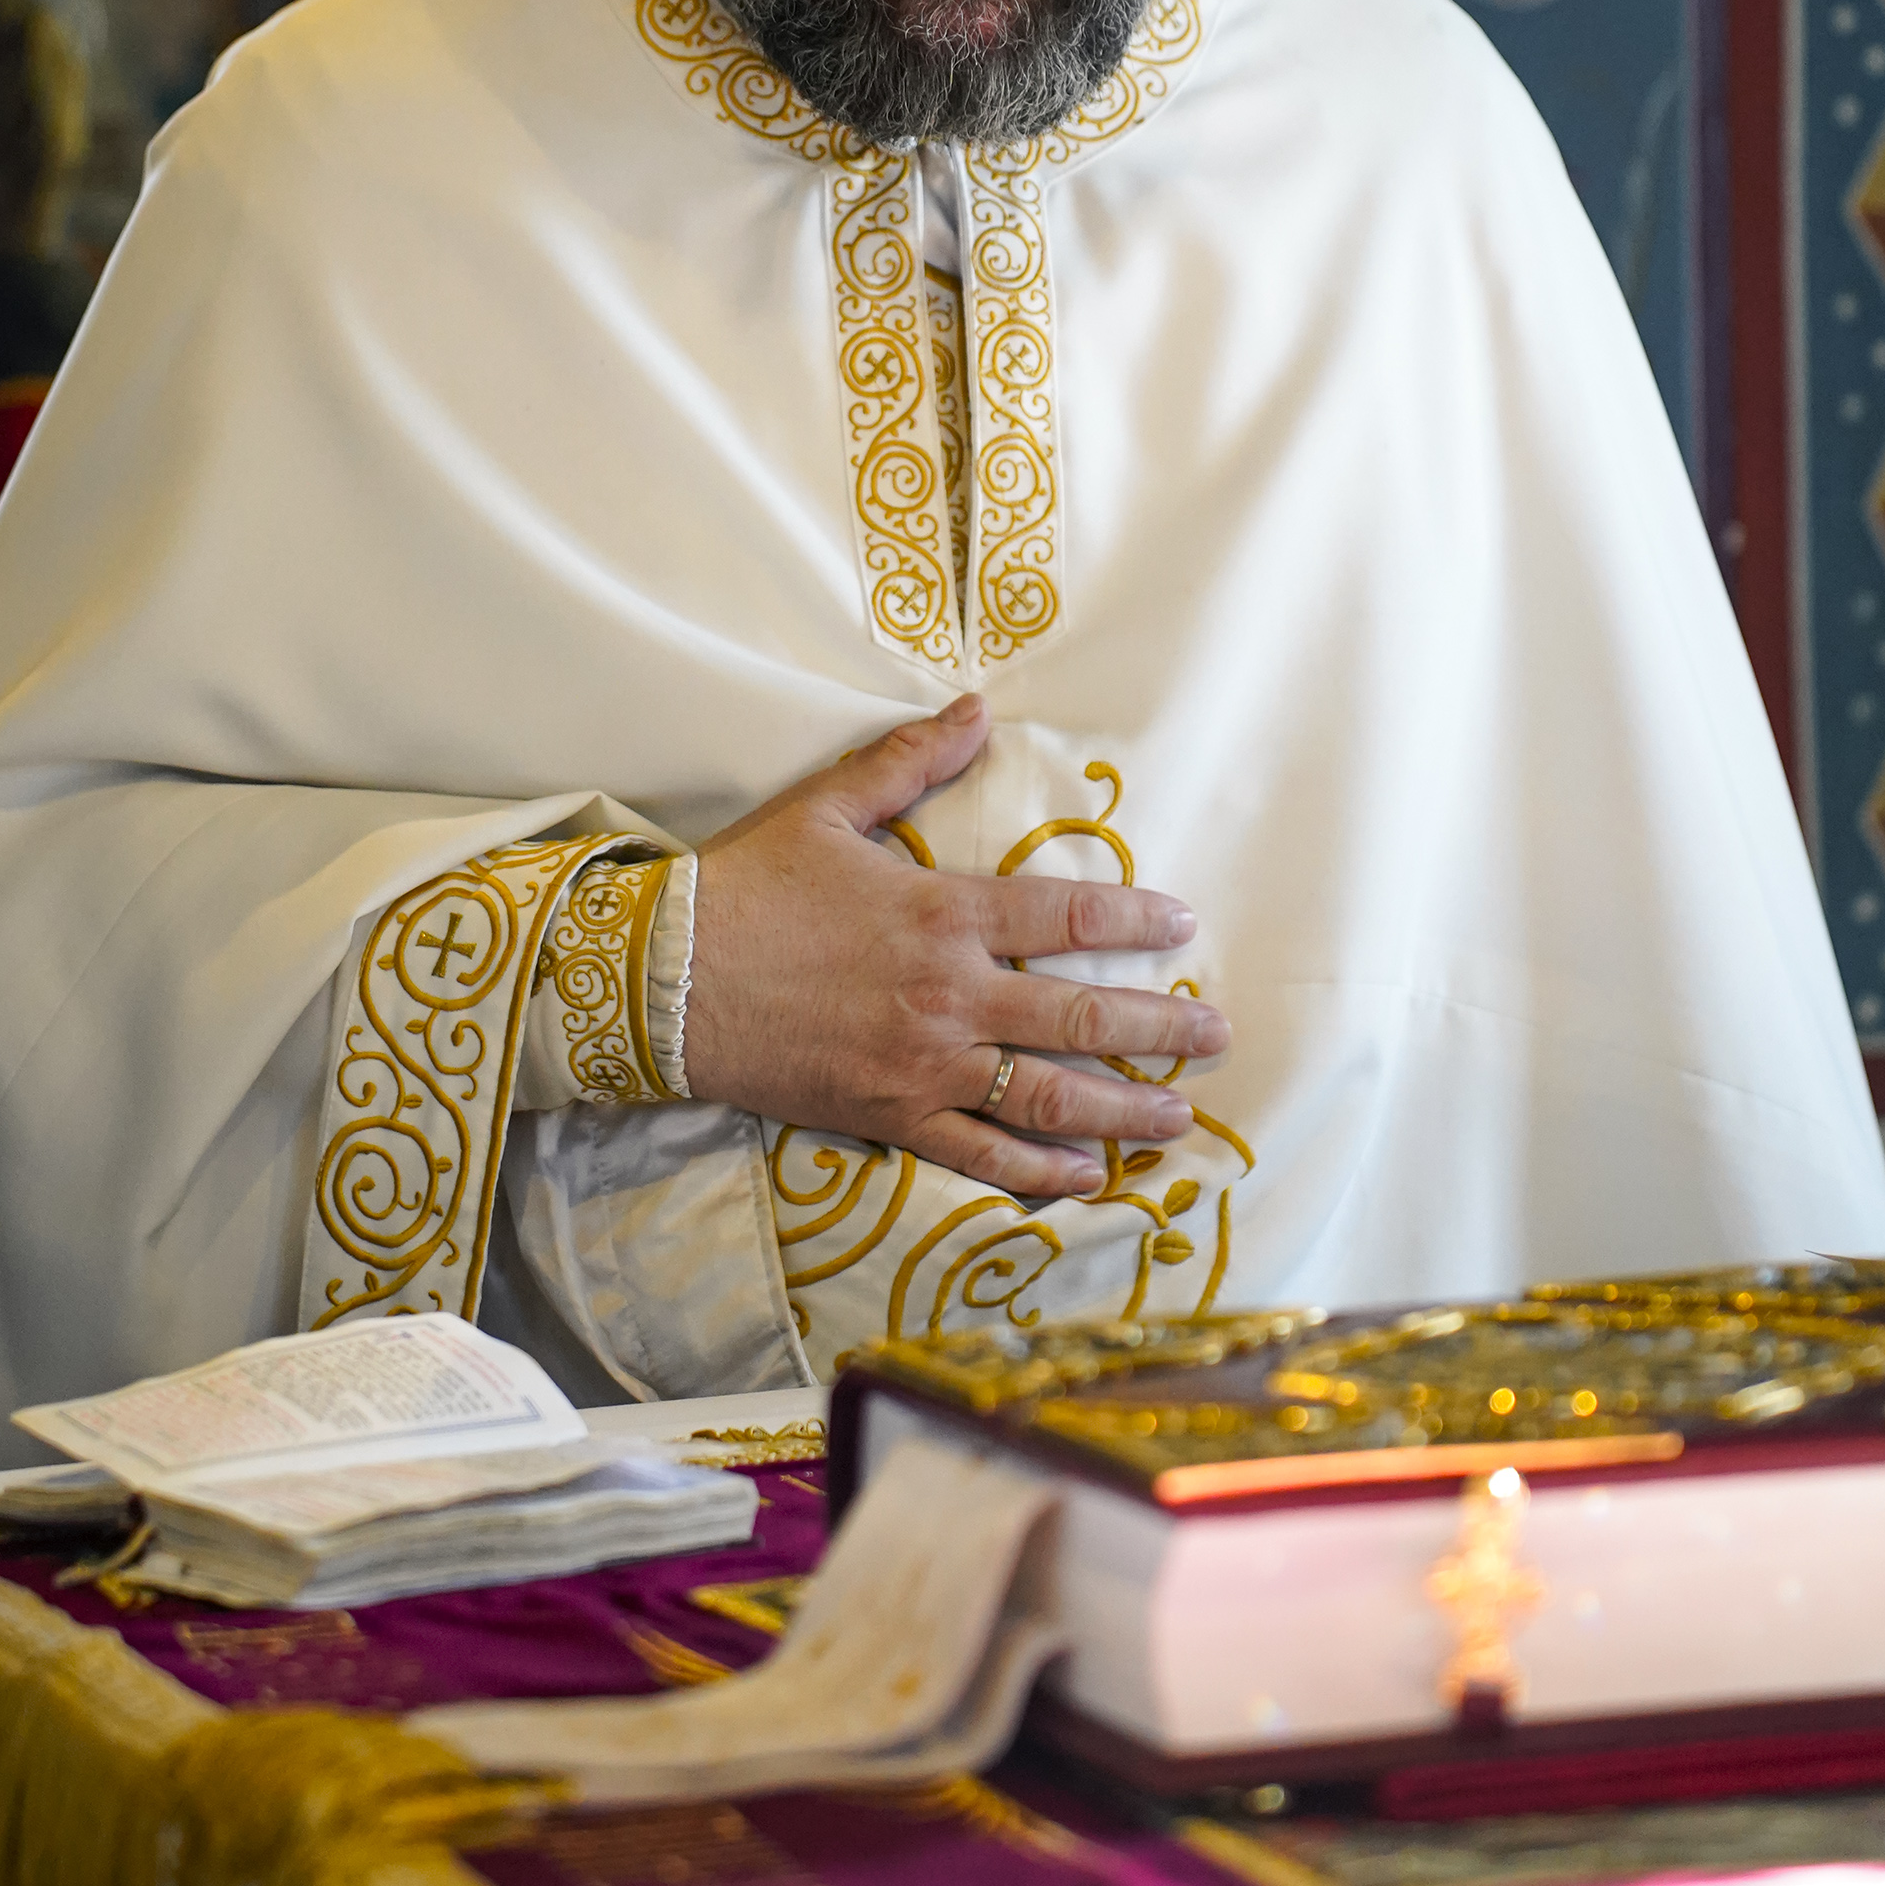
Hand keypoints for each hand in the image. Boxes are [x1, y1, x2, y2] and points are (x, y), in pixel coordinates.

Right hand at [681, 693, 1226, 1199]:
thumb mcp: (829, 807)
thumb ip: (910, 760)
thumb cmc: (749, 887)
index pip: (1066, 918)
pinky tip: (1087, 1177)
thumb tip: (977, 708)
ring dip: (1124, 1108)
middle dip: (1160, 1029)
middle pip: (1079, 1018)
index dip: (1134, 923)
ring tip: (1179, 1116)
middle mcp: (949, 995)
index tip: (1183, 927)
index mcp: (942, 913)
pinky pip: (979, 1155)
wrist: (666, 978)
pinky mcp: (889, 1118)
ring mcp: (923, 1066)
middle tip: (1217, 1035)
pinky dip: (1039, 1171)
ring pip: (1047, 1097)